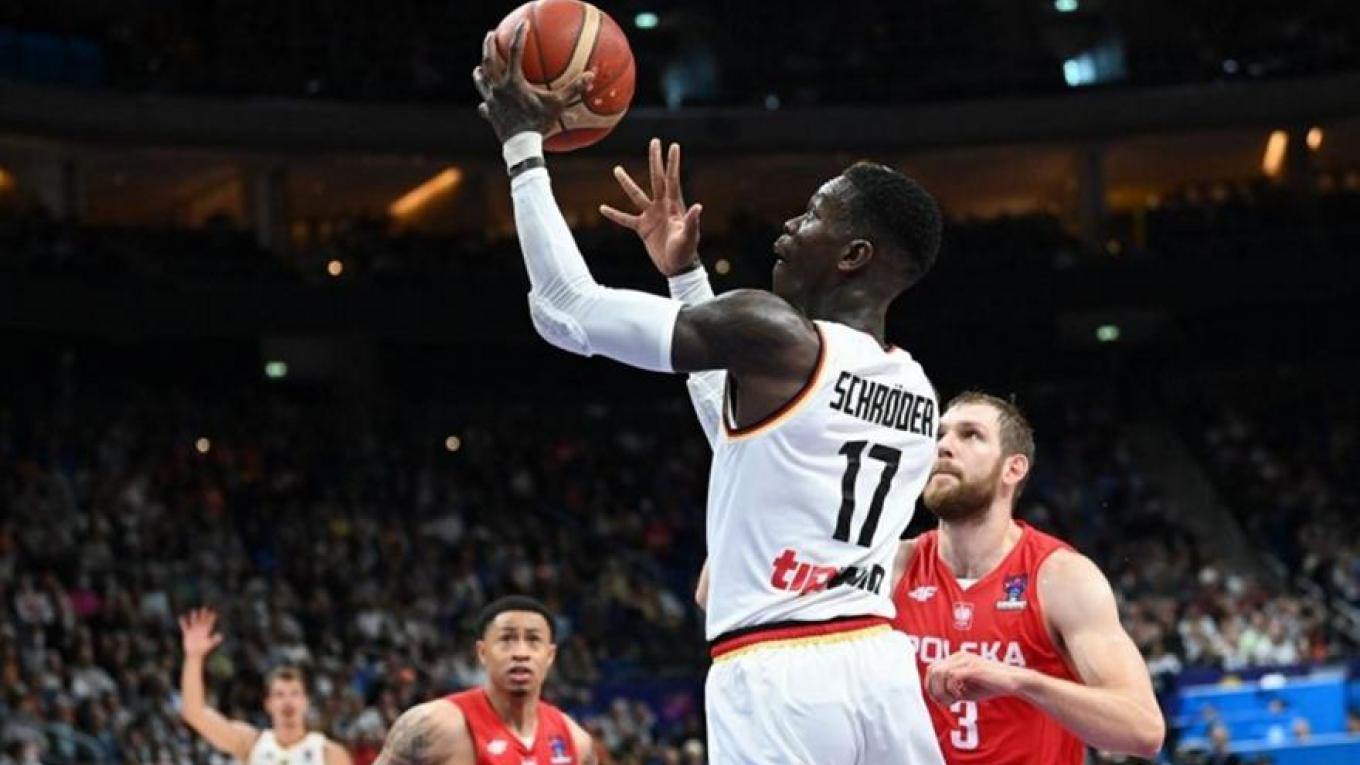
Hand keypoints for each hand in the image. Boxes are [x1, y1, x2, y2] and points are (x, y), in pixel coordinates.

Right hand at [179, 608, 224, 658]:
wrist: (194, 655)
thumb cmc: (203, 650)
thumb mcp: (210, 644)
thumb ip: (214, 639)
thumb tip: (221, 635)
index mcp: (206, 632)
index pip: (209, 623)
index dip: (211, 617)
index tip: (214, 612)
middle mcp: (200, 630)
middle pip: (202, 620)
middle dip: (203, 614)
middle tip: (204, 607)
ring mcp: (193, 631)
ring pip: (193, 622)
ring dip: (193, 617)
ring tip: (194, 611)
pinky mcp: (187, 633)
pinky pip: (184, 626)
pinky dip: (182, 622)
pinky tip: (181, 617)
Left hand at [472, 23, 593, 143]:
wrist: (521, 146)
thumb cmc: (538, 124)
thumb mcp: (557, 105)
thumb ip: (572, 89)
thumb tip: (590, 76)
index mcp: (513, 81)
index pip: (516, 51)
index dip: (520, 35)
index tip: (523, 24)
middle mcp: (498, 87)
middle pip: (489, 60)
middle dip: (489, 45)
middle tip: (491, 35)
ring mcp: (491, 101)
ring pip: (481, 81)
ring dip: (480, 72)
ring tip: (479, 68)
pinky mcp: (489, 114)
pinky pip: (484, 106)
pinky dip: (485, 103)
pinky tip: (485, 104)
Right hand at [600, 138, 703, 276]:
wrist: (677, 267)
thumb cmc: (686, 251)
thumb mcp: (689, 237)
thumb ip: (691, 222)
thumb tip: (698, 206)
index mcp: (674, 206)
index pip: (672, 180)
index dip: (672, 163)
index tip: (673, 145)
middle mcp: (662, 206)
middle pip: (656, 179)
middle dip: (655, 160)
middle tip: (654, 142)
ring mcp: (651, 216)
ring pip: (636, 196)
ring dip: (627, 183)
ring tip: (617, 168)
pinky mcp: (642, 228)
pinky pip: (625, 219)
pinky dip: (614, 214)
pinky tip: (602, 208)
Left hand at [925, 651, 1026, 705]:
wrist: (1012, 681)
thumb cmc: (991, 685)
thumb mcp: (966, 690)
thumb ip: (951, 691)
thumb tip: (937, 698)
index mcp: (956, 659)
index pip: (932, 668)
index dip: (930, 686)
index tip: (937, 700)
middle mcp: (959, 656)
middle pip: (933, 670)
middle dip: (934, 689)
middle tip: (943, 703)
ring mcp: (966, 660)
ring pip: (940, 673)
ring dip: (942, 691)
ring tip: (952, 701)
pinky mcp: (973, 667)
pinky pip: (953, 676)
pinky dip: (952, 689)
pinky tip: (960, 696)